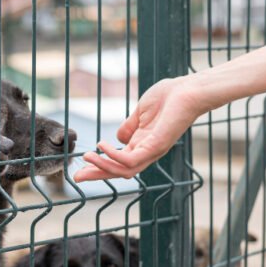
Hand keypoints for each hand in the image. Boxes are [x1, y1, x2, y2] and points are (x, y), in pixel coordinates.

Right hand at [74, 76, 208, 181]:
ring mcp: (152, 151)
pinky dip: (114, 156)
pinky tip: (102, 146)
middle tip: (76, 177)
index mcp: (142, 144)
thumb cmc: (168, 97)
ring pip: (123, 170)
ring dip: (102, 166)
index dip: (99, 165)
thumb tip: (117, 138)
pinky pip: (131, 160)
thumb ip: (129, 126)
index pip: (118, 162)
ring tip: (86, 157)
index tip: (81, 167)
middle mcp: (147, 152)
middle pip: (118, 171)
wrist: (188, 90)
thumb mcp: (140, 112)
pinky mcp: (155, 146)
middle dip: (97, 174)